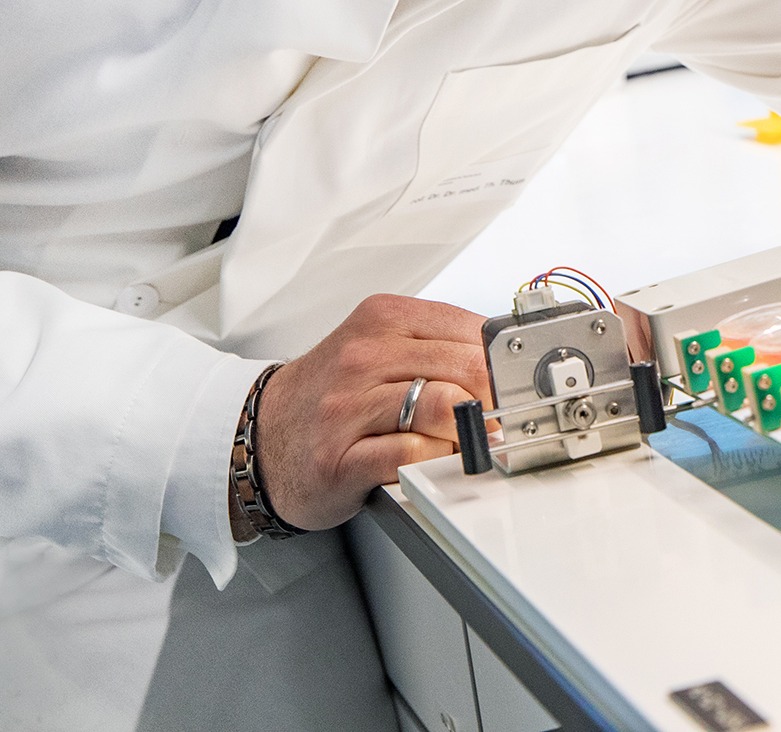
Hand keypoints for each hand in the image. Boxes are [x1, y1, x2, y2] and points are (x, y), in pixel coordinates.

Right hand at [249, 294, 492, 531]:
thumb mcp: (381, 348)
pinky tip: (429, 460)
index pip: (471, 329)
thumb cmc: (332, 395)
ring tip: (466, 440)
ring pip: (445, 407)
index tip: (519, 382)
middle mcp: (364, 357)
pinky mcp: (340, 458)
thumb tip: (505, 361)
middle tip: (503, 418)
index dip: (504, 361)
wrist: (261, 436)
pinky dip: (435, 460)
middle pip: (467, 368)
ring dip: (469, 431)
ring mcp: (348, 407)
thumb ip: (438, 347)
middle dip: (496, 399)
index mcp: (382, 320)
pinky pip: (412, 453)